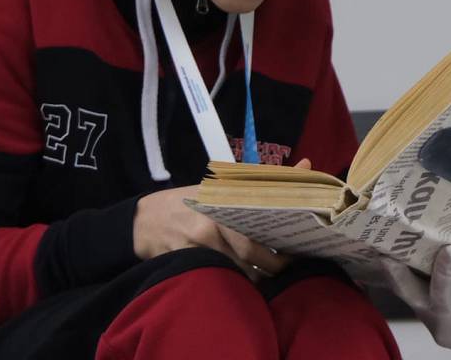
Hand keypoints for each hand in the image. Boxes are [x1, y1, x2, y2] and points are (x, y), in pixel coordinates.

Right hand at [131, 158, 311, 277]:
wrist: (142, 221)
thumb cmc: (188, 202)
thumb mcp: (222, 187)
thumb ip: (264, 181)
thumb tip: (307, 164)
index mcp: (225, 203)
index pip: (261, 228)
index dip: (282, 247)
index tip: (297, 253)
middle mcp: (212, 225)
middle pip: (251, 255)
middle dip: (272, 268)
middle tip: (285, 271)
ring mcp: (198, 246)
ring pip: (237, 272)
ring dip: (255, 280)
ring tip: (267, 279)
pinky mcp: (185, 262)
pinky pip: (217, 280)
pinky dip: (232, 284)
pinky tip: (240, 286)